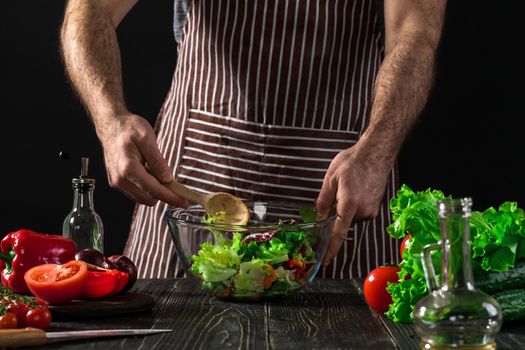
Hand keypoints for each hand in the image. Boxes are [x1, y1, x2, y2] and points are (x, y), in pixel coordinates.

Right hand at [97, 113, 187, 206]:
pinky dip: (146, 189)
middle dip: (164, 194)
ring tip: (159, 174)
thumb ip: (157, 160)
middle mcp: (120, 179)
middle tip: (176, 184)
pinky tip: (150, 175)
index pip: (154, 190)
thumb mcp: (147, 138)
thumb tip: (168, 179)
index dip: (171, 197)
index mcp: (128, 168)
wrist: (111, 126)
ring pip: (143, 198)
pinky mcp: (117, 183)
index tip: (185, 202)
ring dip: (155, 192)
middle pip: (149, 198)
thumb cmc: (129, 129)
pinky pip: (136, 194)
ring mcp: (117, 182)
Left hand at [316, 144, 390, 266]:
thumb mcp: (330, 179)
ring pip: (349, 219)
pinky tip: (354, 190)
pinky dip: (352, 207)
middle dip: (334, 215)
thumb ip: (323, 202)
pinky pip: (357, 214)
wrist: (376, 153)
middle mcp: (363, 210)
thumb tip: (318, 220)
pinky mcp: (375, 209)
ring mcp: (371, 211)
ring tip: (347, 187)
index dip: (330, 249)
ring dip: (344, 209)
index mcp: (349, 203)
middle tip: (335, 193)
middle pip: (341, 224)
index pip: (338, 233)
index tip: (324, 261)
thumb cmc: (352, 162)